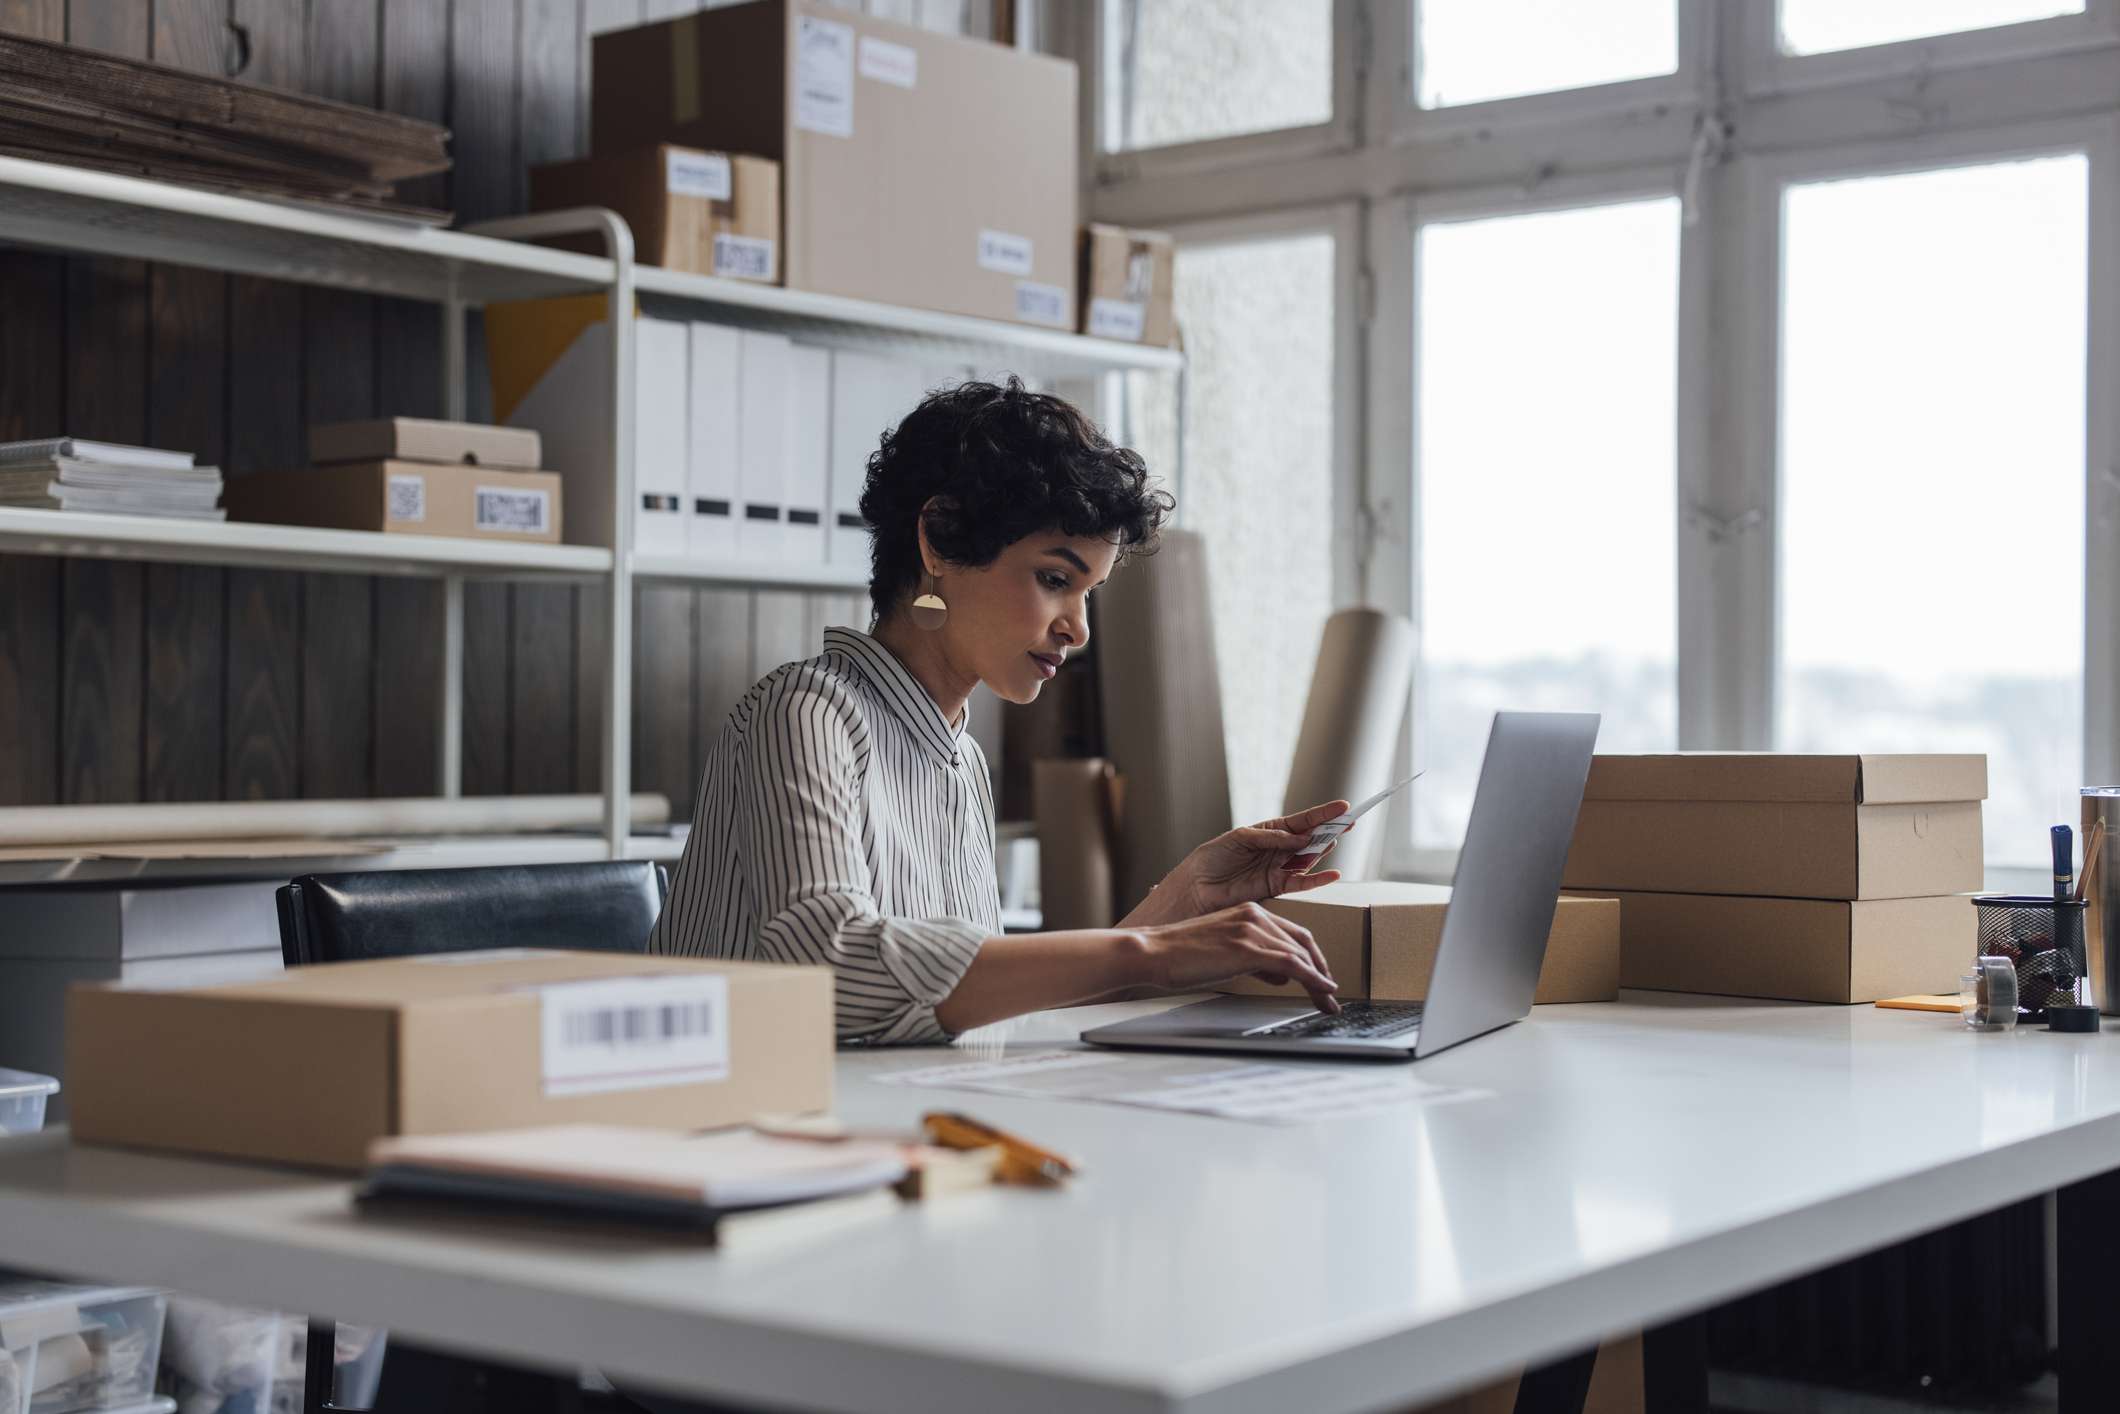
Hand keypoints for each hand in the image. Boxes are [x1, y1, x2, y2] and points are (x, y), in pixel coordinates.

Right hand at [1136, 902, 1340, 1013]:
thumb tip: (1281, 976)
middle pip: (1303, 942)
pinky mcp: (1248, 949)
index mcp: (1249, 911)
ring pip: (1300, 954)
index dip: (1312, 956)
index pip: (1293, 933)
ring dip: (1320, 980)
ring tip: (1328, 1002)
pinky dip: (1312, 979)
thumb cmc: (1182, 955)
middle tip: (1330, 992)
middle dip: (1321, 969)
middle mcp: (1256, 915)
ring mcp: (1252, 930)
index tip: (1321, 976)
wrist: (1155, 952)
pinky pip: (1292, 964)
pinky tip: (1323, 991)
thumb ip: (1255, 960)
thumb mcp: (1224, 953)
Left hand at [1175, 799, 1351, 915]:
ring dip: (1324, 849)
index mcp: (1270, 831)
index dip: (1323, 813)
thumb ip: (1271, 838)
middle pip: (1311, 837)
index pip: (1302, 820)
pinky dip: (1318, 879)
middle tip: (1349, 822)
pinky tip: (1333, 874)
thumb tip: (1301, 838)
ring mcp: (1279, 868)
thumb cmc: (1213, 858)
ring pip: (1310, 858)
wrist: (1196, 886)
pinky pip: (1302, 882)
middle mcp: (1279, 849)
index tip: (1344, 807)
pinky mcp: (1276, 887)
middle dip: (1331, 829)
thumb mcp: (1239, 837)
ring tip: (1336, 839)